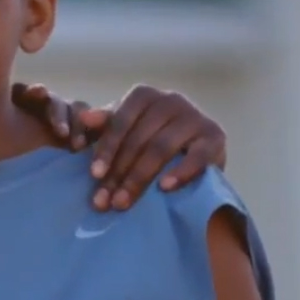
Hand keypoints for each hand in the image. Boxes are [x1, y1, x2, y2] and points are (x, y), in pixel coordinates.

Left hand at [16, 82, 226, 211]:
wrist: (191, 148)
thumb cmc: (147, 138)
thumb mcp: (122, 130)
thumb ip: (104, 125)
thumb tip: (84, 117)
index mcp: (144, 96)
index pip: (120, 121)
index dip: (107, 148)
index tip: (94, 175)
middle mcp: (171, 100)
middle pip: (139, 139)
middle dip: (119, 173)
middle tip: (104, 201)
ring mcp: (195, 117)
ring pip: (161, 148)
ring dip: (139, 178)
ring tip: (123, 203)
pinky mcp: (215, 137)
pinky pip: (197, 156)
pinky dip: (181, 172)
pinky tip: (164, 188)